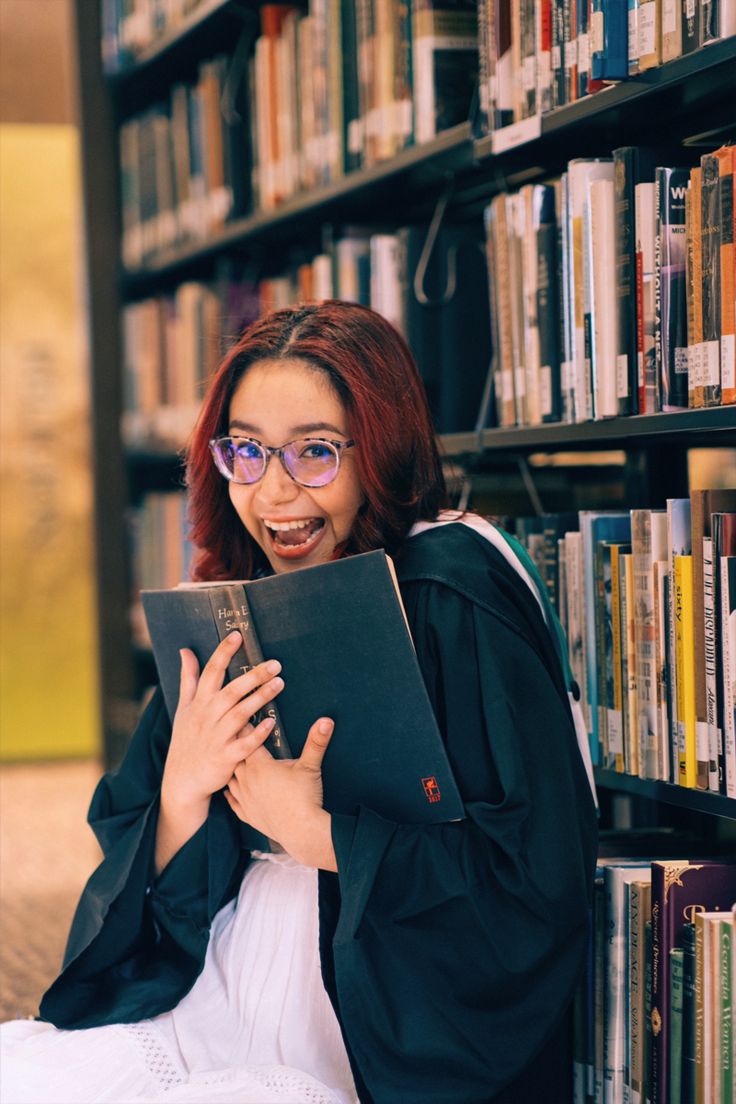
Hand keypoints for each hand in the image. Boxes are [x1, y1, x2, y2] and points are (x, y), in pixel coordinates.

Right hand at [161, 630, 284, 813]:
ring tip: (280, 684)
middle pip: (231, 691)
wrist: (182, 780)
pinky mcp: (225, 758)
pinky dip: (257, 734)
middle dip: (253, 676)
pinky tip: (271, 722)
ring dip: (260, 698)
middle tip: (275, 664)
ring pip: (240, 714)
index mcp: (198, 703)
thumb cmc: (187, 739)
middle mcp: (206, 718)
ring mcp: (215, 738)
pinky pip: (244, 745)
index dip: (223, 653)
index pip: (210, 672)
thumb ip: (189, 679)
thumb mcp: (183, 708)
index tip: (237, 635)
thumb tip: (185, 650)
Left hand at [224, 717, 336, 869]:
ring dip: (231, 770)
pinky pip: (233, 802)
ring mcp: (245, 799)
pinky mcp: (247, 815)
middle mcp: (247, 780)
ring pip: (230, 779)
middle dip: (236, 747)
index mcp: (259, 765)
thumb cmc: (304, 797)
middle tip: (234, 737)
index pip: (247, 741)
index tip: (243, 718)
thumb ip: (316, 741)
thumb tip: (327, 720)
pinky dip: (230, 794)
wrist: (300, 831)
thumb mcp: (310, 766)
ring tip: (231, 761)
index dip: (246, 729)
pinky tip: (230, 790)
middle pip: (235, 758)